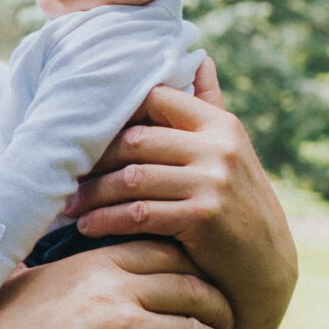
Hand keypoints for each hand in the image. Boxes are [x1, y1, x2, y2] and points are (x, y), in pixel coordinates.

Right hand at [0, 238, 237, 328]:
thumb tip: (34, 254)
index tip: (204, 278)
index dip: (192, 264)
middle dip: (218, 302)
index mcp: (96, 263)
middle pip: (191, 285)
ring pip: (196, 327)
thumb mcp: (24, 283)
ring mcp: (127, 324)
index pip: (163, 251)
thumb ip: (49, 265)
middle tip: (230, 316)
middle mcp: (118, 287)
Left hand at [68, 59, 297, 328]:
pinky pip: (138, 213)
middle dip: (94, 160)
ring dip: (92, 194)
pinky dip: (105, 220)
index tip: (86, 137)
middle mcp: (219, 147)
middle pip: (135, 140)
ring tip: (68, 205)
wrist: (264, 269)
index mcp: (221, 125)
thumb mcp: (229, 154)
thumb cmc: (236, 207)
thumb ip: (209, 109)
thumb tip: (201, 59)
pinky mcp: (203, 216)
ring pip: (132, 177)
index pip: (155, 99)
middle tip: (64, 175)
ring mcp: (213, 181)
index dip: (116, 115)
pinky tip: (86, 226)